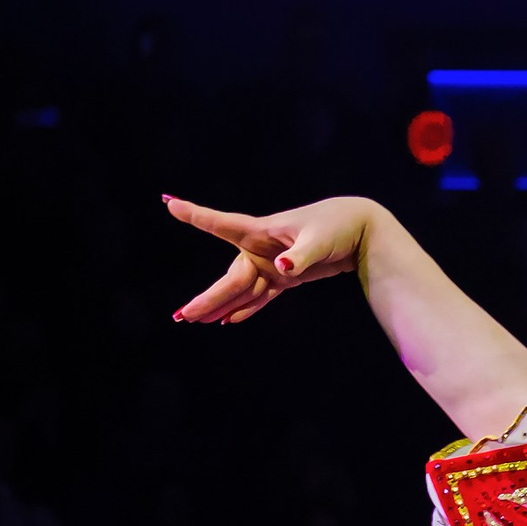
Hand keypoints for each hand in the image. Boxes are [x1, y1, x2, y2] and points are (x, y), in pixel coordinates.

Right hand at [166, 194, 378, 326]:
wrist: (357, 231)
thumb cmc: (336, 228)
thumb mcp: (319, 241)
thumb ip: (300, 256)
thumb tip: (282, 269)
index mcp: (261, 231)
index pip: (221, 224)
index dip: (196, 216)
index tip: (169, 205)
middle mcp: (260, 249)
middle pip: (231, 279)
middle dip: (208, 298)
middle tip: (182, 316)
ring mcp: (270, 264)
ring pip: (241, 291)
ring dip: (220, 307)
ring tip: (195, 320)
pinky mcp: (284, 277)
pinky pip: (260, 296)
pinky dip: (245, 309)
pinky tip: (227, 320)